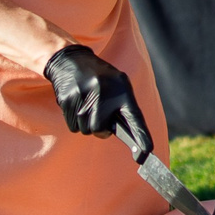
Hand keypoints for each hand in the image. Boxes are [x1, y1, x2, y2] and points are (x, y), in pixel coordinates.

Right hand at [44, 45, 153, 160]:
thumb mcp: (118, 85)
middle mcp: (104, 93)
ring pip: (85, 130)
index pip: (134, 118)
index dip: (141, 137)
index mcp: (122, 90)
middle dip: (99, 129)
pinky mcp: (68, 99)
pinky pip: (72, 126)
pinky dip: (74, 121)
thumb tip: (130, 138)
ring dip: (86, 124)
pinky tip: (77, 104)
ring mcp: (84, 96)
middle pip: (100, 130)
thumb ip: (124, 109)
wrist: (72, 60)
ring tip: (87, 105)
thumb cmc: (100, 78)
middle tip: (99, 116)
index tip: (145, 154)